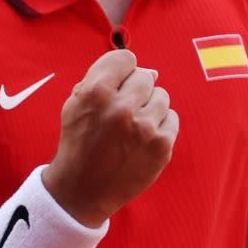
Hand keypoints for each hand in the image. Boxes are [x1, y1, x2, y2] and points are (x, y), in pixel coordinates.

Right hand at [43, 50, 177, 227]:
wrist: (83, 189)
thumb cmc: (80, 142)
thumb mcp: (75, 104)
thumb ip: (103, 79)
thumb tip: (148, 70)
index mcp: (96, 93)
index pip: (126, 58)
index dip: (122, 70)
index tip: (117, 84)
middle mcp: (122, 107)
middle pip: (145, 76)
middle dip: (135, 90)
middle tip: (122, 111)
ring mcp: (145, 127)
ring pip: (162, 96)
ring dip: (149, 107)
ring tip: (132, 126)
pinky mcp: (162, 144)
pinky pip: (172, 118)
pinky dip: (160, 125)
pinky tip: (143, 139)